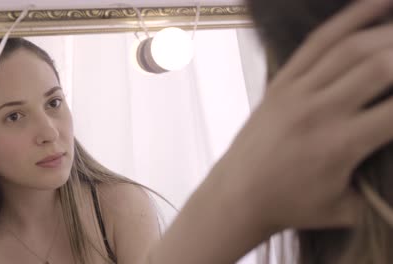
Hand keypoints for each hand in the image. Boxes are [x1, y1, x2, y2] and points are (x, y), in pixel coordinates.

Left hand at [218, 0, 392, 230]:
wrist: (237, 195)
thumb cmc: (291, 206)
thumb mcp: (344, 210)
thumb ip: (383, 195)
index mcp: (342, 144)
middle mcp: (320, 110)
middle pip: (381, 66)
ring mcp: (296, 92)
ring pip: (351, 48)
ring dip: (388, 31)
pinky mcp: (280, 83)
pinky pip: (317, 43)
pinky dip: (349, 18)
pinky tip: (376, 1)